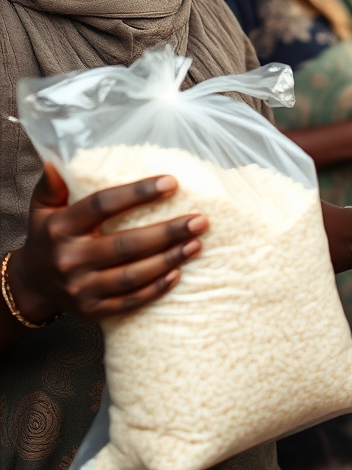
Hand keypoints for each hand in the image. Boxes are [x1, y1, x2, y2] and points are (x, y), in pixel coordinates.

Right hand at [7, 164, 205, 321]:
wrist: (32, 285)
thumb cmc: (48, 237)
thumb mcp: (43, 208)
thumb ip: (54, 184)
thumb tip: (60, 159)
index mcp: (60, 228)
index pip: (102, 205)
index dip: (137, 193)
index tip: (172, 182)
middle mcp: (69, 259)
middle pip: (125, 244)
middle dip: (167, 232)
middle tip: (200, 220)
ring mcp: (81, 288)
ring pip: (132, 276)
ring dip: (169, 260)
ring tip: (197, 244)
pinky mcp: (92, 311)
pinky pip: (129, 302)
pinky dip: (156, 290)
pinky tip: (179, 273)